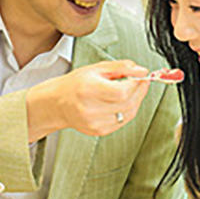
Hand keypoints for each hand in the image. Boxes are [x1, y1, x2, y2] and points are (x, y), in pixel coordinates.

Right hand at [27, 59, 150, 139]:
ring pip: (128, 113)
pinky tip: (121, 102)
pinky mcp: (99, 131)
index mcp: (88, 90)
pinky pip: (123, 121)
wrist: (58, 103)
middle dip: (139, 91)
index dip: (136, 84)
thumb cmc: (75, 84)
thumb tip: (141, 71)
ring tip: (129, 90)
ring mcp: (95, 122)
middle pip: (127, 103)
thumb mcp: (96, 68)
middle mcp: (90, 109)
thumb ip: (121, 67)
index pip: (121, 91)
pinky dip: (127, 110)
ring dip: (135, 101)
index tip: (140, 76)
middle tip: (140, 81)